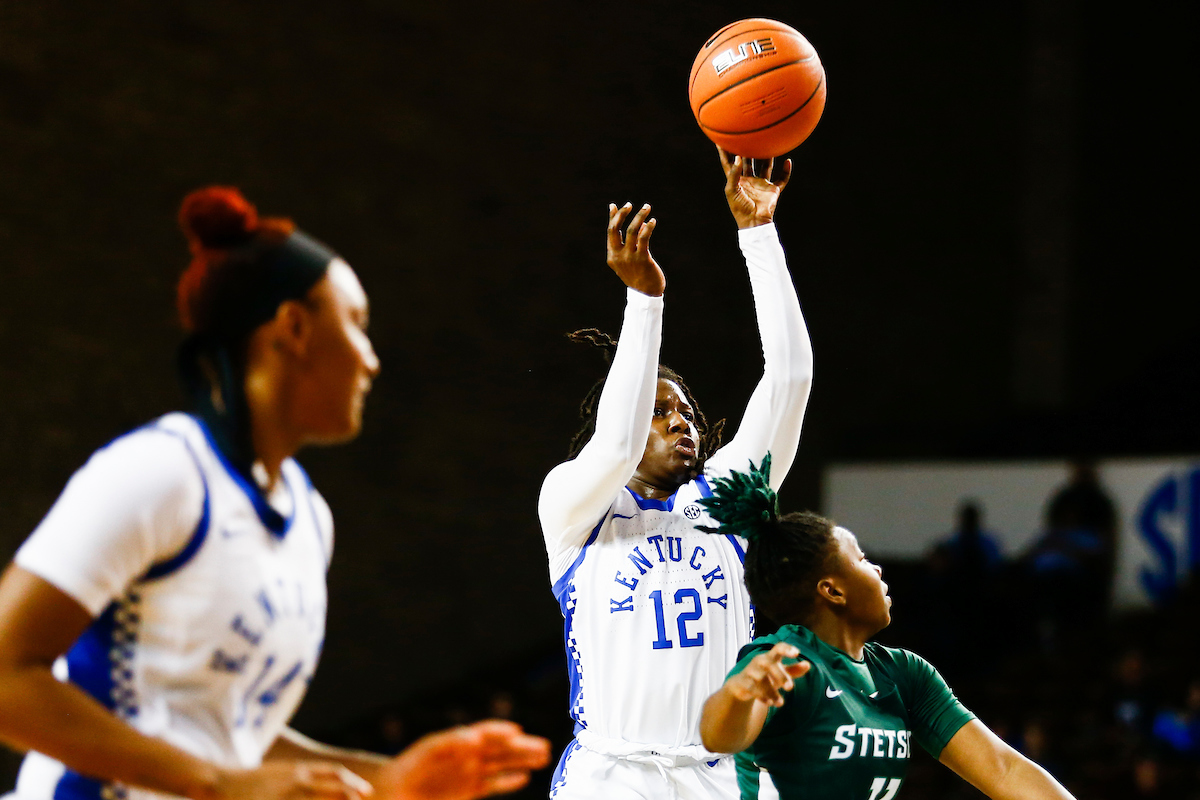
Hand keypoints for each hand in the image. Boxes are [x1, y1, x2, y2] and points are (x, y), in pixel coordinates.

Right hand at [209, 761, 373, 799]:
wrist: (220, 784)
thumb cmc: (253, 783)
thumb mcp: (282, 774)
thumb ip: (302, 778)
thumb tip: (321, 784)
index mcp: (298, 771)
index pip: (333, 774)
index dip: (352, 783)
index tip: (366, 792)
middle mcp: (295, 782)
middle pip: (332, 789)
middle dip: (349, 797)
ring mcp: (284, 796)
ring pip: (316, 799)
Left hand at [373, 720, 550, 799]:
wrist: (388, 794)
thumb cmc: (403, 773)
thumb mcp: (425, 754)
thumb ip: (448, 743)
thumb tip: (473, 738)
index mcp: (454, 742)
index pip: (482, 733)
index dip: (499, 730)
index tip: (516, 730)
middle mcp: (463, 755)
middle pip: (497, 748)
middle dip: (520, 746)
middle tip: (543, 746)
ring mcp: (465, 773)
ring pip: (499, 764)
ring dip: (520, 760)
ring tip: (544, 757)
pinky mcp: (465, 791)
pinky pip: (491, 784)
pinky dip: (507, 781)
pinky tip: (524, 778)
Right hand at [606, 202, 664, 296]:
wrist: (646, 294)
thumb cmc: (639, 275)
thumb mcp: (629, 260)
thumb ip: (630, 243)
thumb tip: (639, 223)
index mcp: (612, 256)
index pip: (610, 232)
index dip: (612, 217)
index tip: (615, 205)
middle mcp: (618, 256)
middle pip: (615, 229)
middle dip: (621, 214)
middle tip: (629, 204)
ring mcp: (630, 258)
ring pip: (631, 230)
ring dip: (639, 216)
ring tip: (647, 207)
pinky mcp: (643, 259)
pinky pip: (644, 238)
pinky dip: (648, 227)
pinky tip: (652, 221)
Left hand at [718, 146, 791, 228]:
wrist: (754, 222)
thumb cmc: (739, 208)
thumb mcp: (732, 190)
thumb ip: (734, 173)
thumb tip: (738, 157)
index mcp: (736, 181)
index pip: (729, 163)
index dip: (725, 152)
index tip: (721, 138)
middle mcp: (749, 180)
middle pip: (748, 161)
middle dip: (748, 149)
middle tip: (749, 135)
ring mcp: (761, 184)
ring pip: (766, 166)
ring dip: (768, 156)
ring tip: (769, 142)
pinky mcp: (773, 190)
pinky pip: (781, 178)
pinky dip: (786, 171)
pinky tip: (788, 161)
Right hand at [727, 643, 809, 707]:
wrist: (742, 685)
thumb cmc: (766, 675)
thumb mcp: (780, 672)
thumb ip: (793, 670)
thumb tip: (808, 665)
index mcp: (771, 657)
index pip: (778, 648)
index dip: (787, 649)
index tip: (797, 653)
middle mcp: (760, 662)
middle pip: (769, 664)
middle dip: (780, 675)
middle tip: (790, 688)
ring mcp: (750, 672)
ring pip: (761, 679)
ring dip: (771, 692)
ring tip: (780, 703)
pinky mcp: (743, 683)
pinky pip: (752, 689)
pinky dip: (762, 697)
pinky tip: (770, 703)